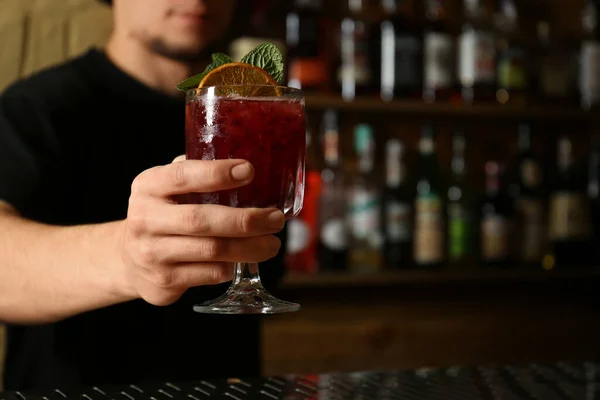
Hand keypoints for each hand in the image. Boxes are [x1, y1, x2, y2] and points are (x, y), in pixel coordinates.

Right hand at [119, 156, 284, 305]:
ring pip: (211, 250)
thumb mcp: (168, 188)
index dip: (216, 173)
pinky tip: (247, 259)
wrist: (130, 259)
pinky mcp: (165, 281)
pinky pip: (210, 273)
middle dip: (246, 220)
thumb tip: (247, 167)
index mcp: (148, 187)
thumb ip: (196, 174)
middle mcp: (145, 219)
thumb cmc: (164, 214)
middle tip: (275, 219)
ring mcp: (152, 253)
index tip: (249, 171)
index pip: (181, 176)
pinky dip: (234, 266)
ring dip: (250, 247)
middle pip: (201, 220)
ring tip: (273, 244)